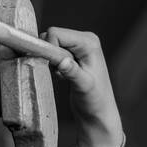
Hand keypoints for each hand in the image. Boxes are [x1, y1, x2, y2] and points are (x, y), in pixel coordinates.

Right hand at [43, 27, 123, 146]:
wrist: (97, 113)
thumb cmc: (94, 101)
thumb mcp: (83, 86)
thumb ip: (72, 72)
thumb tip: (62, 61)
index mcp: (89, 42)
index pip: (56, 33)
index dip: (50, 48)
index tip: (56, 67)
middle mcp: (84, 39)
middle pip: (51, 35)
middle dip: (50, 54)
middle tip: (61, 73)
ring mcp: (78, 46)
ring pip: (49, 44)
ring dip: (51, 60)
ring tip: (64, 75)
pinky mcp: (72, 54)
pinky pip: (51, 51)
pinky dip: (52, 64)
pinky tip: (64, 76)